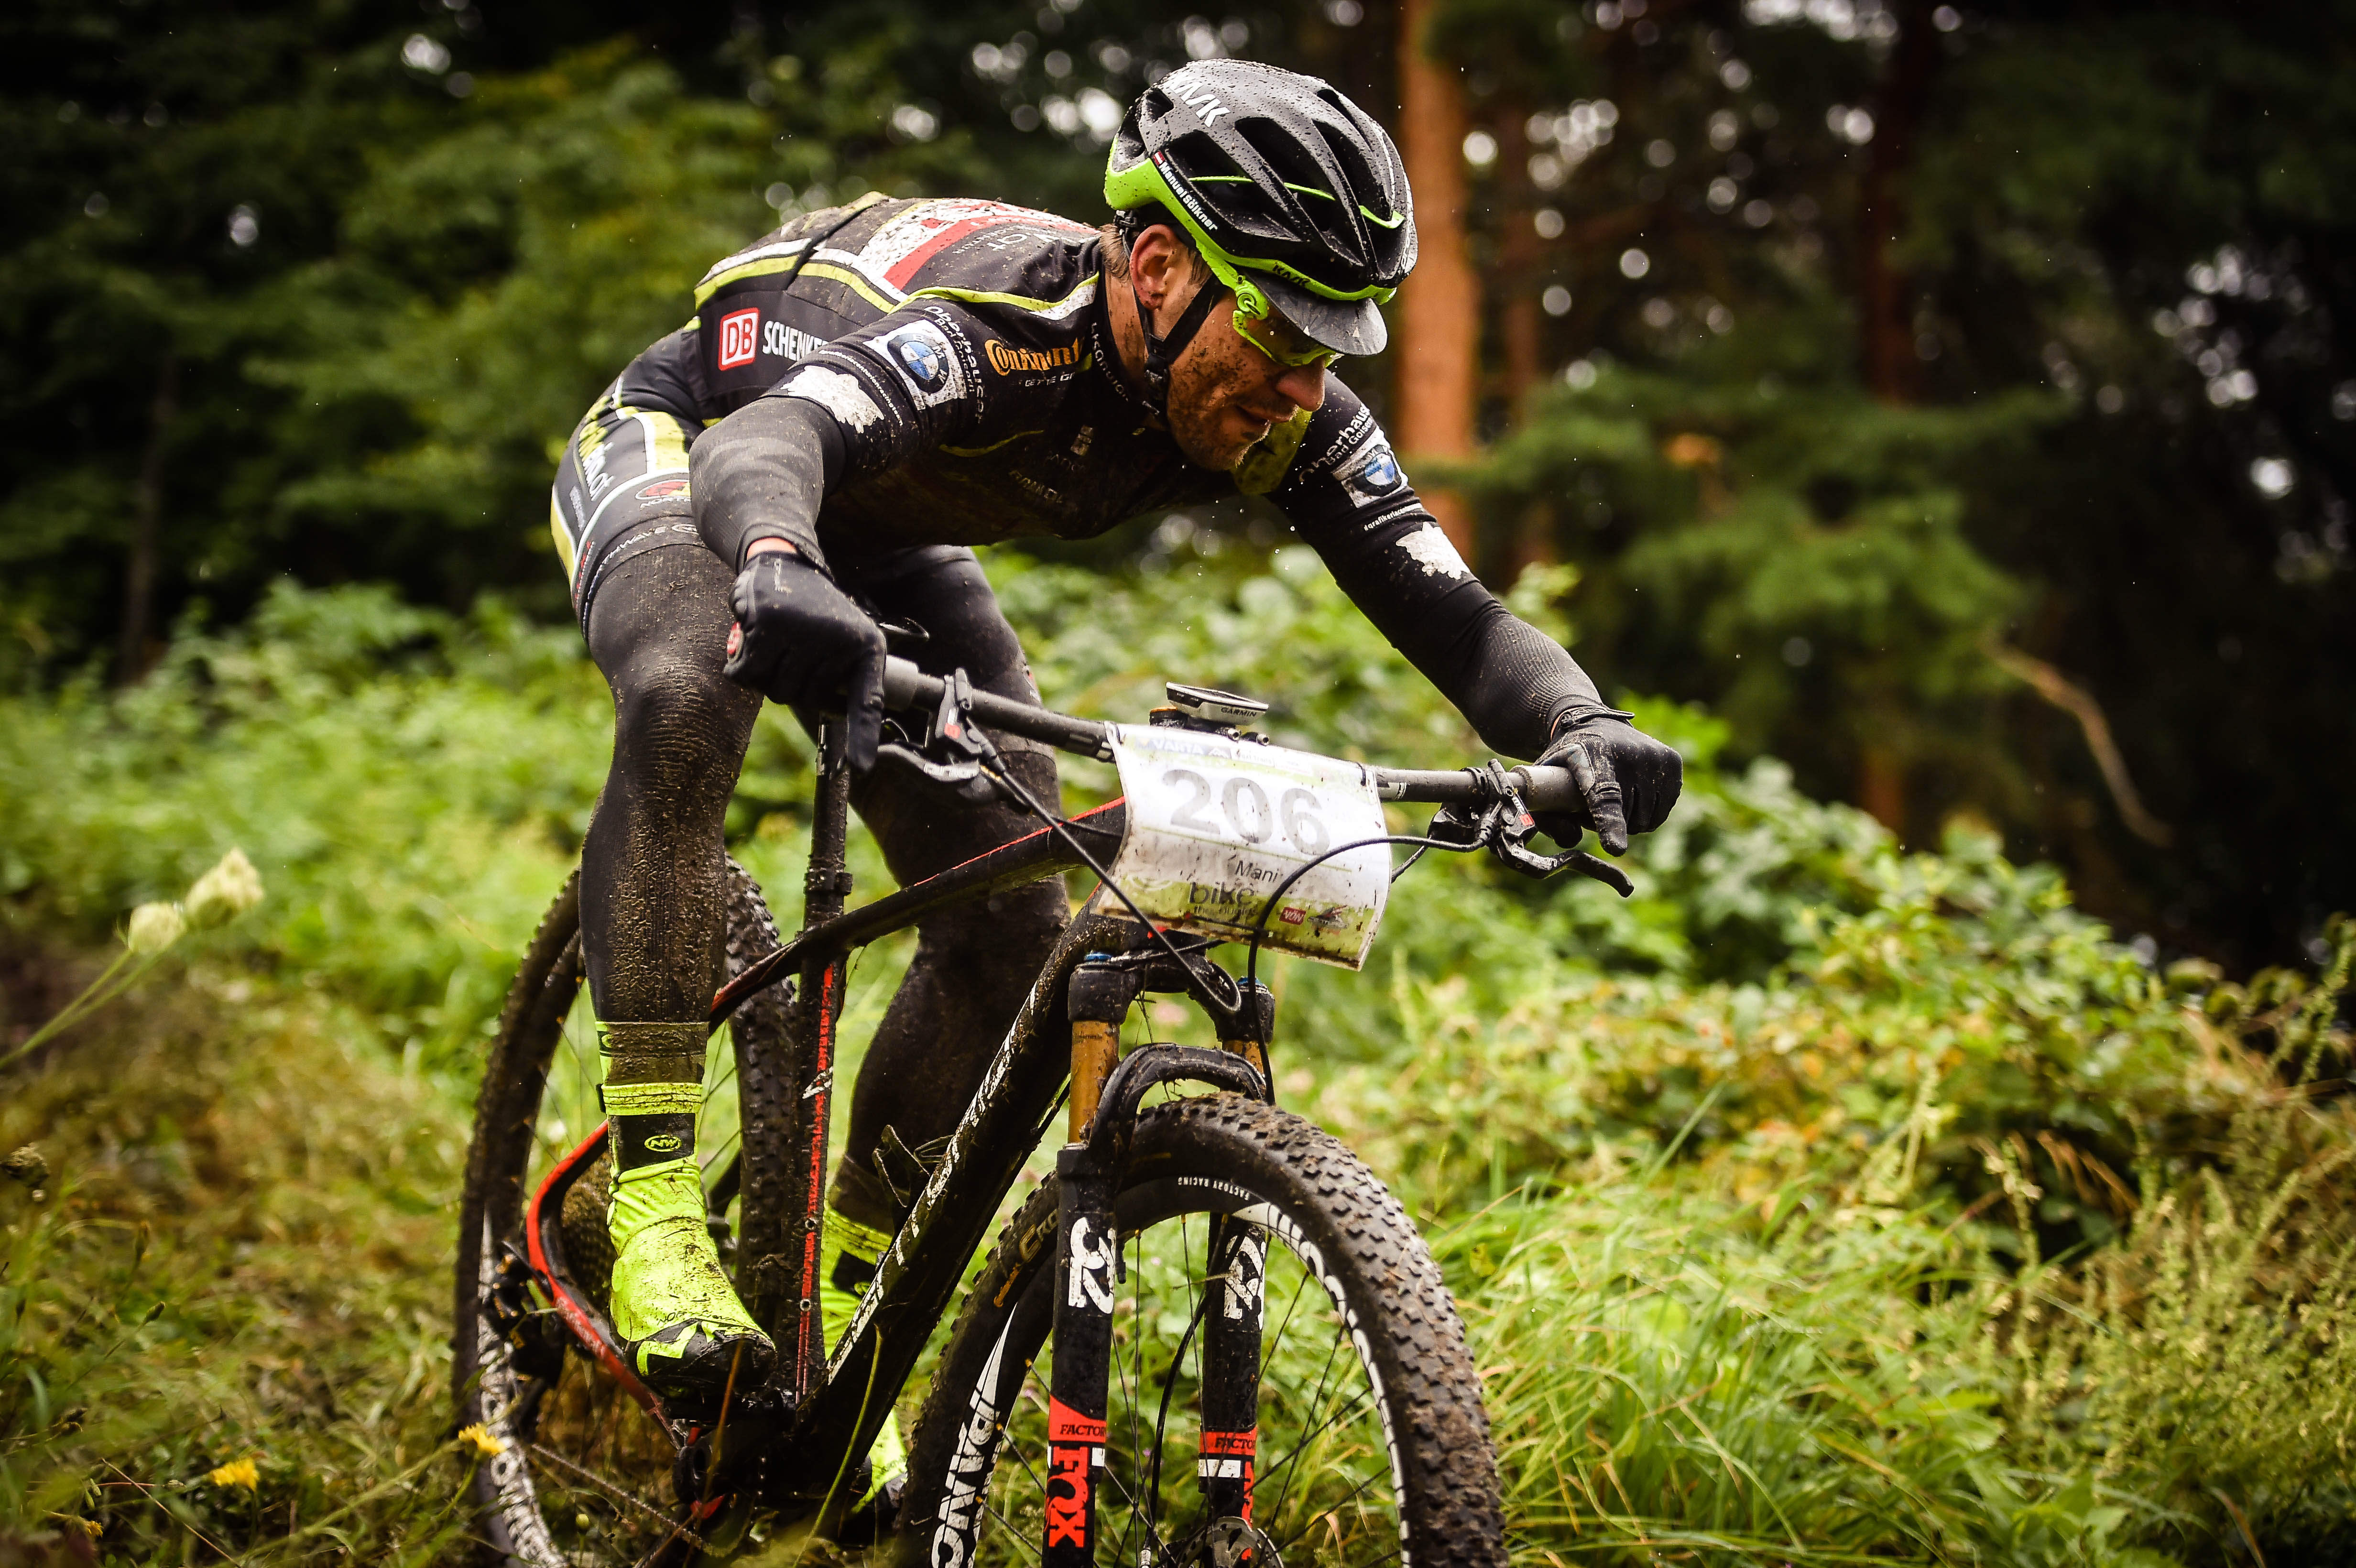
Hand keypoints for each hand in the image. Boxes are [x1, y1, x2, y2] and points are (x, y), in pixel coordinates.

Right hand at [721, 547, 885, 771]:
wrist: (785, 559)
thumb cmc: (814, 610)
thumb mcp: (842, 635)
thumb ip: (840, 675)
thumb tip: (835, 715)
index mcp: (865, 647)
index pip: (866, 700)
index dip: (863, 735)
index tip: (862, 767)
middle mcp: (840, 641)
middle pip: (805, 701)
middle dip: (789, 683)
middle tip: (790, 652)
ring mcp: (807, 634)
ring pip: (775, 691)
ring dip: (764, 673)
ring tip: (773, 641)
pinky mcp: (770, 626)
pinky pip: (747, 675)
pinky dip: (740, 664)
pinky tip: (748, 639)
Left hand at [1532, 712, 1682, 855]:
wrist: (1597, 725)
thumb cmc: (1568, 763)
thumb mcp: (1547, 784)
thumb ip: (1548, 818)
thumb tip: (1570, 838)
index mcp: (1592, 755)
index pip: (1605, 796)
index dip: (1610, 824)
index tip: (1615, 849)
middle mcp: (1630, 752)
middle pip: (1626, 817)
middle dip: (1608, 823)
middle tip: (1593, 802)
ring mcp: (1655, 756)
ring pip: (1646, 820)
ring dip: (1628, 820)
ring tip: (1613, 796)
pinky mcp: (1672, 761)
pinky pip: (1662, 812)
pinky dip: (1646, 813)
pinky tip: (1633, 792)